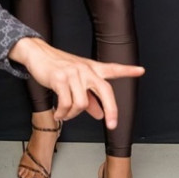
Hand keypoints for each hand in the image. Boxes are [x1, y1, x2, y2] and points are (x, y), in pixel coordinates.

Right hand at [8, 38, 144, 125]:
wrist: (37, 53)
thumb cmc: (57, 67)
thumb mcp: (75, 81)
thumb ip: (90, 98)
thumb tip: (100, 114)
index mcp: (91, 68)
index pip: (112, 69)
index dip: (128, 70)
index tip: (141, 71)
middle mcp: (85, 69)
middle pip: (105, 90)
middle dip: (112, 110)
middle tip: (111, 124)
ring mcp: (73, 73)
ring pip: (81, 103)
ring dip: (72, 114)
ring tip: (65, 114)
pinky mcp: (60, 78)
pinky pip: (66, 104)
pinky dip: (62, 113)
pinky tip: (58, 113)